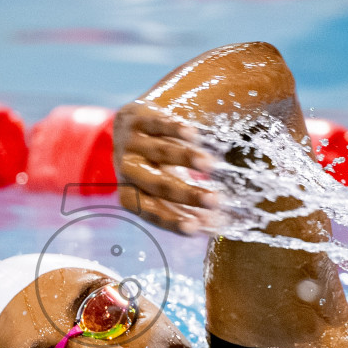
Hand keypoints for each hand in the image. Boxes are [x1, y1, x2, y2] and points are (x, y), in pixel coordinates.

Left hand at [112, 101, 223, 235]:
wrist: (131, 124)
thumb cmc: (155, 166)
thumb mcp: (165, 189)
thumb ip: (187, 208)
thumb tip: (220, 226)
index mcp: (131, 195)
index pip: (151, 212)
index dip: (172, 221)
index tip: (196, 228)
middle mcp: (128, 170)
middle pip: (158, 184)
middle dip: (187, 194)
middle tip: (215, 201)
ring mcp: (131, 144)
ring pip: (160, 152)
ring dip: (186, 158)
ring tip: (211, 165)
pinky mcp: (138, 119)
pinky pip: (157, 125)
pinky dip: (174, 129)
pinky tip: (193, 134)